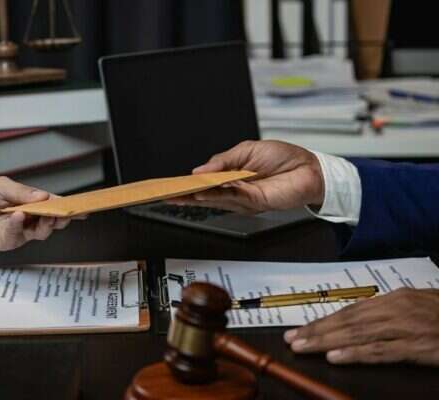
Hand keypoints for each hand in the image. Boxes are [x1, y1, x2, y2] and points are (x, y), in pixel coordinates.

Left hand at [0, 177, 72, 252]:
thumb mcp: (0, 186)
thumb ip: (21, 191)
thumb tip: (43, 195)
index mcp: (31, 201)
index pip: (53, 202)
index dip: (66, 204)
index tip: (79, 205)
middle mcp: (30, 217)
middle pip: (54, 219)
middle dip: (63, 216)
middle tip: (66, 212)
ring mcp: (22, 231)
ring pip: (43, 231)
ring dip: (46, 223)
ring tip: (46, 214)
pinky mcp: (10, 240)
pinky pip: (19, 234)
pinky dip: (19, 224)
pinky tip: (18, 216)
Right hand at [168, 140, 323, 213]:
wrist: (310, 169)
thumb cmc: (284, 157)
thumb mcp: (248, 150)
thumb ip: (223, 161)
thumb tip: (199, 171)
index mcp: (232, 176)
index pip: (205, 183)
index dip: (188, 185)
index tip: (170, 186)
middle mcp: (235, 190)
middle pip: (205, 195)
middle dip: (186, 195)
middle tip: (167, 195)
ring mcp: (244, 198)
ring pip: (215, 198)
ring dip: (197, 196)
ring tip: (181, 193)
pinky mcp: (254, 202)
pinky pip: (232, 197)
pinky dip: (217, 194)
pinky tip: (204, 192)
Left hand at [284, 287, 438, 364]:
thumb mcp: (415, 306)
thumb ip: (386, 312)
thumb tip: (356, 319)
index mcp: (392, 299)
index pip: (349, 311)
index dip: (323, 321)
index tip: (300, 330)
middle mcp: (394, 309)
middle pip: (348, 321)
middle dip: (317, 331)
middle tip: (290, 340)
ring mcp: (405, 327)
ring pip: (358, 334)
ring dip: (327, 342)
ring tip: (303, 347)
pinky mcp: (417, 346)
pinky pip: (381, 351)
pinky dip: (356, 354)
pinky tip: (335, 358)